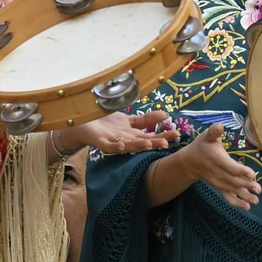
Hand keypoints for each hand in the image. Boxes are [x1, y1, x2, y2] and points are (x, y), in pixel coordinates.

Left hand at [55, 111, 178, 156]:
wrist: (84, 124)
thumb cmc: (107, 123)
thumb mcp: (129, 119)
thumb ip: (147, 119)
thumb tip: (166, 115)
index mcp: (134, 135)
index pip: (152, 136)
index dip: (163, 135)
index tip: (177, 133)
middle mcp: (126, 140)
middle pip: (143, 142)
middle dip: (155, 142)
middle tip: (167, 142)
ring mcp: (114, 142)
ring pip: (128, 145)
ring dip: (138, 146)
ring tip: (149, 144)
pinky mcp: (101, 142)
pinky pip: (109, 146)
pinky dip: (116, 146)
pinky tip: (122, 144)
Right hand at [180, 125, 260, 208]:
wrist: (189, 162)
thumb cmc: (202, 146)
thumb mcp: (206, 136)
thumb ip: (214, 131)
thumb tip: (219, 126)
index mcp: (216, 159)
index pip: (229, 167)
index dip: (241, 171)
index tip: (252, 174)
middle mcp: (217, 173)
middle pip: (233, 180)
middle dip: (246, 185)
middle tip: (258, 188)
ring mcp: (218, 182)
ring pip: (232, 190)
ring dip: (244, 196)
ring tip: (256, 199)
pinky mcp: (219, 187)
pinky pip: (228, 196)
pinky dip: (237, 202)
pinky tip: (247, 206)